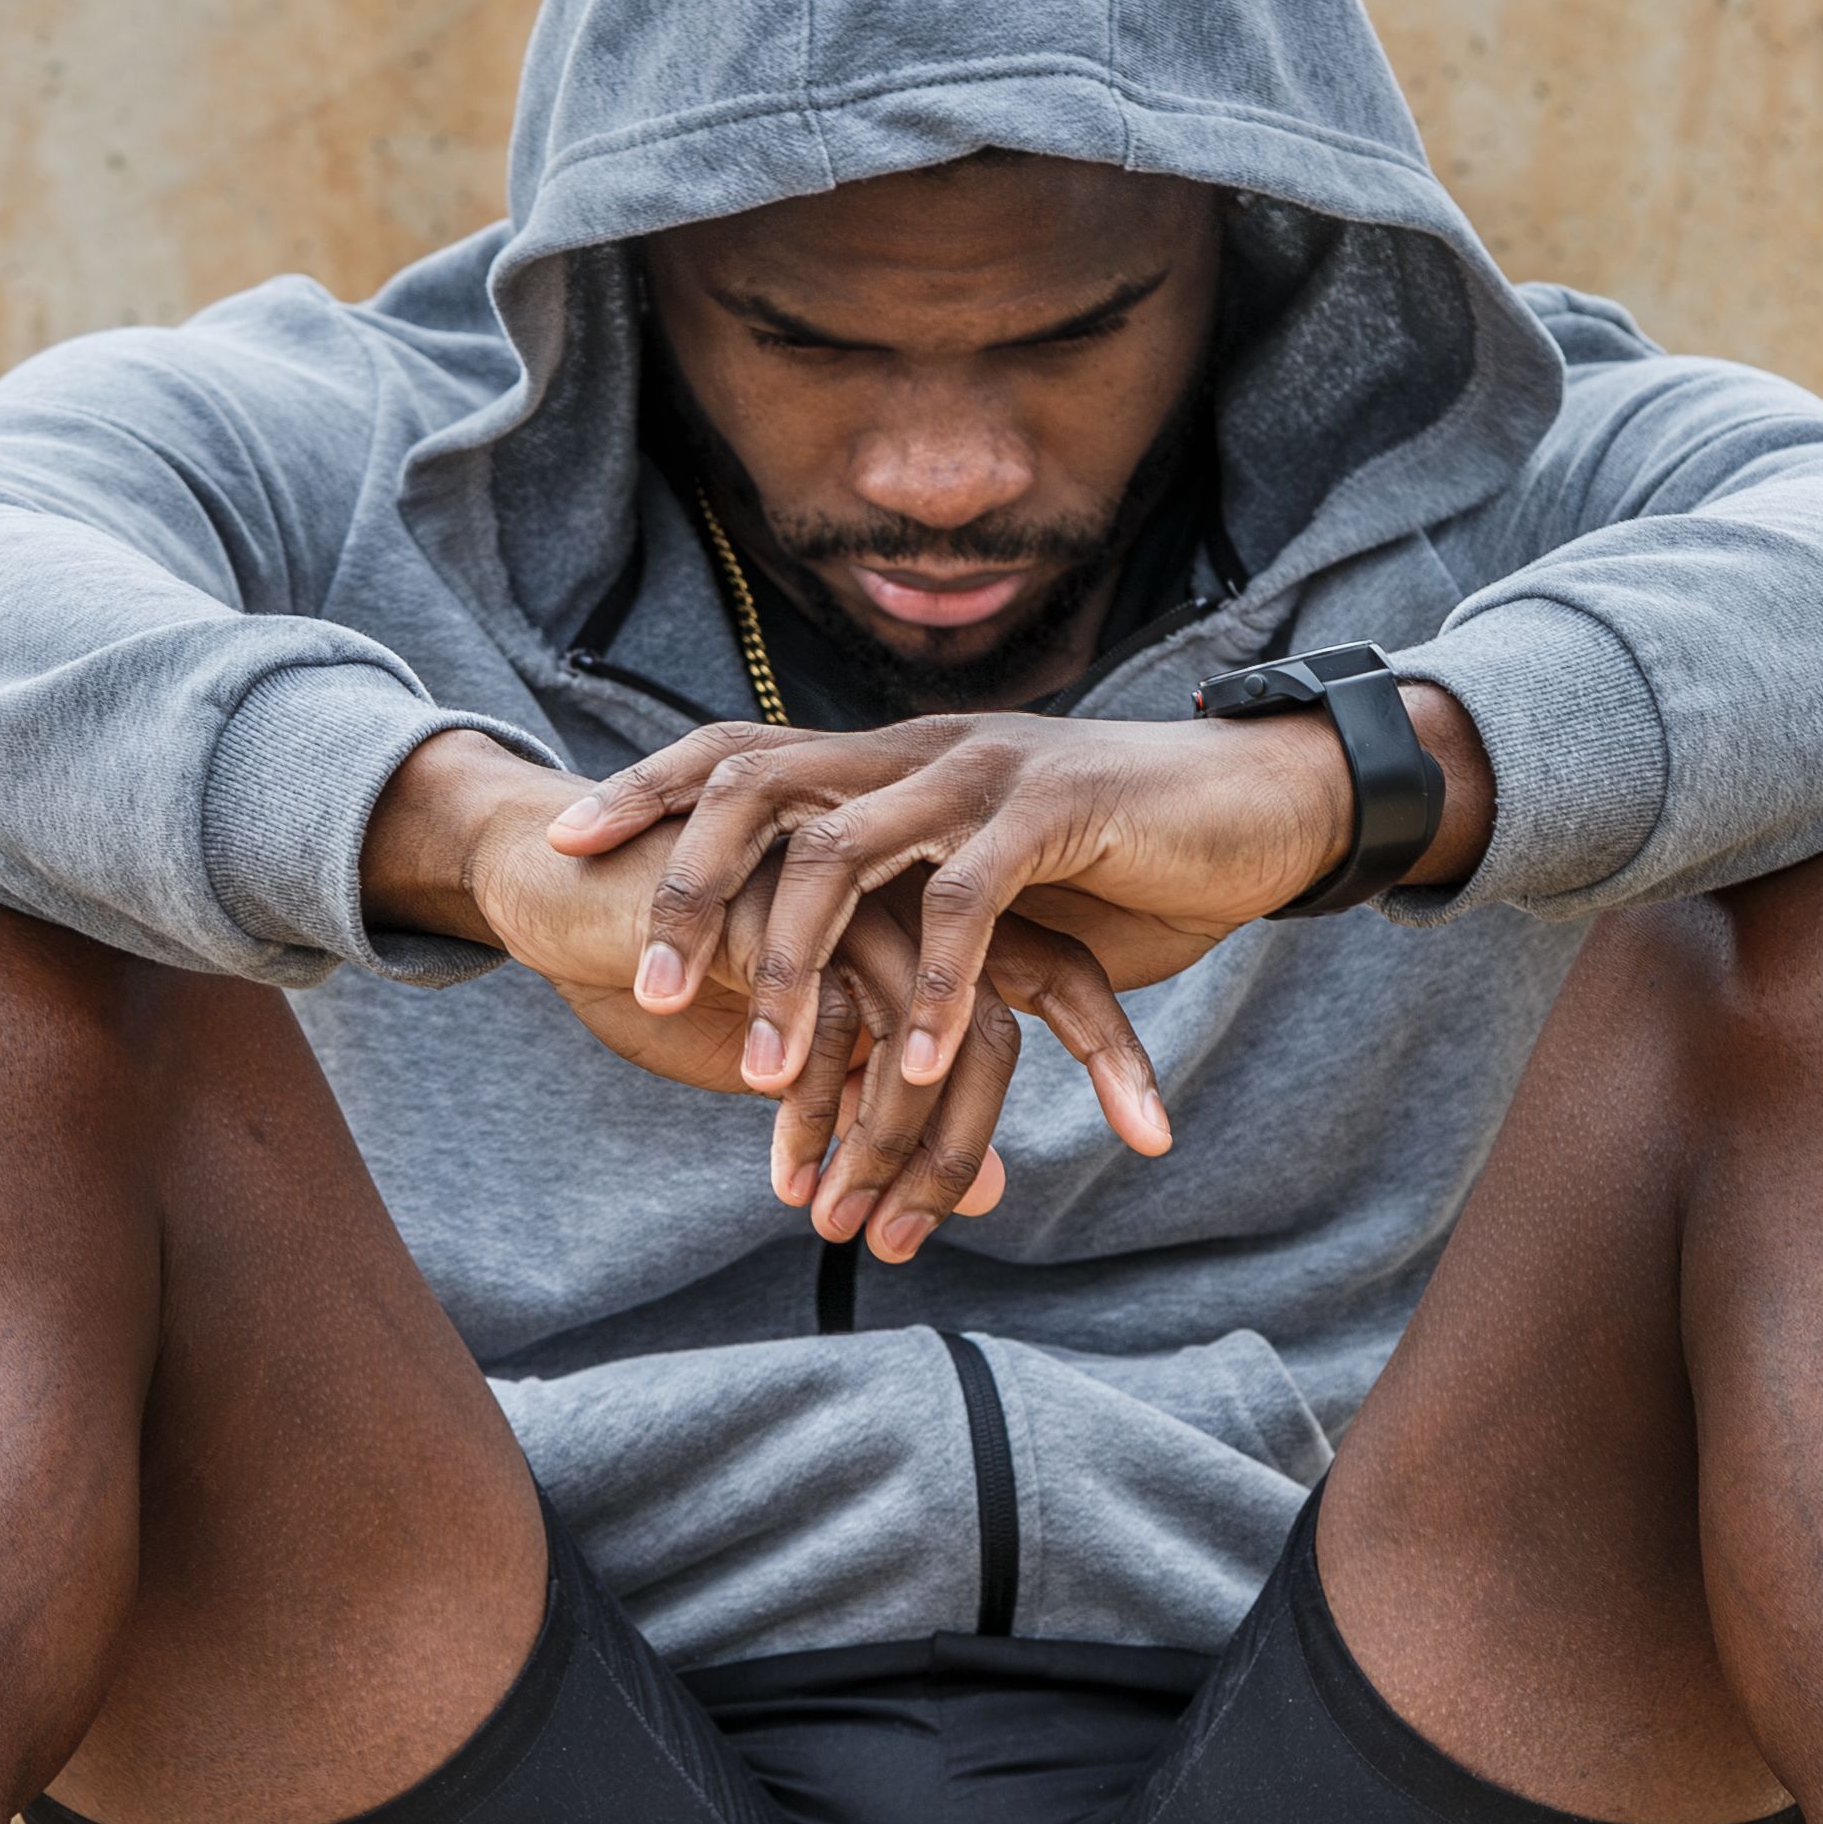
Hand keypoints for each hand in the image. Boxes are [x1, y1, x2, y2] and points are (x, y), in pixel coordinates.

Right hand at [364, 734, 1163, 1241]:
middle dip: (962, 1150)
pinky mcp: (769, 902)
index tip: (1158, 1138)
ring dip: (875, 1147)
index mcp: (937, 907)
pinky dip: (808, 1105)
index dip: (1114, 1053)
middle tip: (904, 1244)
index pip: (1057, 973)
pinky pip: (821, 1024)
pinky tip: (779, 1165)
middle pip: (1000, 1020)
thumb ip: (901, 1105)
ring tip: (830, 1225)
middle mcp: (907, 887)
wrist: (559, 881)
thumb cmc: (690, 970)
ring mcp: (843, 889)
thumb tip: (991, 1192)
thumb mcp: (807, 1055)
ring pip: (910, 1036)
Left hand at [542, 693, 1489, 1090]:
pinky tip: (918, 1063)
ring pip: (847, 853)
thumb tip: (821, 975)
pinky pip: (970, 902)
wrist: (1259, 803)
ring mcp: (983, 771)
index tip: (563, 846)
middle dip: (690, 890)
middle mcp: (917, 749)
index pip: (737, 755)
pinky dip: (937, 988)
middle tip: (648, 993)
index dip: (645, 793)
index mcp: (887, 757)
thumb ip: (899, 911)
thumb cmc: (1118, 857)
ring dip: (798, 970)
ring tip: (761, 1074)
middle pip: (760, 793)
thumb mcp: (982, 880)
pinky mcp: (1058, 812)